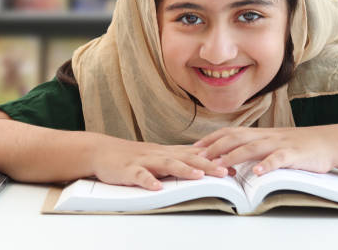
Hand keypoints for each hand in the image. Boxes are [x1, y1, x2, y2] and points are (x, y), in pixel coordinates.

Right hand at [91, 137, 228, 190]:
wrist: (102, 151)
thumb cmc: (133, 156)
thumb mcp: (159, 156)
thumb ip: (178, 161)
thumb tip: (203, 167)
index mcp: (168, 152)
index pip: (195, 154)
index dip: (216, 160)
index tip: (235, 166)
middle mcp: (160, 154)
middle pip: (187, 157)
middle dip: (207, 164)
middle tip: (226, 171)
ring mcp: (144, 161)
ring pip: (167, 163)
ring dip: (184, 169)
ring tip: (199, 176)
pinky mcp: (128, 170)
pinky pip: (139, 175)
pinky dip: (148, 180)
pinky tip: (157, 187)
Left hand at [193, 126, 335, 175]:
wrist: (327, 142)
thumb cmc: (298, 146)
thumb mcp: (272, 143)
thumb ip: (253, 147)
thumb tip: (230, 157)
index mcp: (260, 134)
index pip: (230, 132)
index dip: (212, 139)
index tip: (194, 148)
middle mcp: (266, 136)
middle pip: (236, 137)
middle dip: (216, 147)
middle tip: (199, 157)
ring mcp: (280, 144)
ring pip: (253, 147)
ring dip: (234, 156)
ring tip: (220, 165)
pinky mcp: (294, 154)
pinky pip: (279, 159)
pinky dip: (267, 165)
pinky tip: (257, 172)